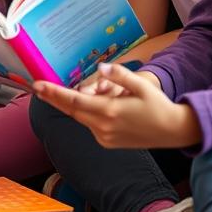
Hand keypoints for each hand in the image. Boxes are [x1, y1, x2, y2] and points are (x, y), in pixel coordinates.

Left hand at [33, 63, 201, 149]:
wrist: (172, 131)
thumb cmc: (157, 105)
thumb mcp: (141, 85)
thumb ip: (119, 76)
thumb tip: (100, 69)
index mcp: (109, 112)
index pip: (74, 101)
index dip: (54, 93)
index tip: (38, 86)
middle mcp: (103, 127)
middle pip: (72, 110)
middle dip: (55, 98)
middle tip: (38, 87)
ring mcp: (104, 137)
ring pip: (82, 116)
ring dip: (80, 103)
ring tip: (108, 93)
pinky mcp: (107, 142)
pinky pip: (91, 123)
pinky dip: (90, 112)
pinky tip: (107, 104)